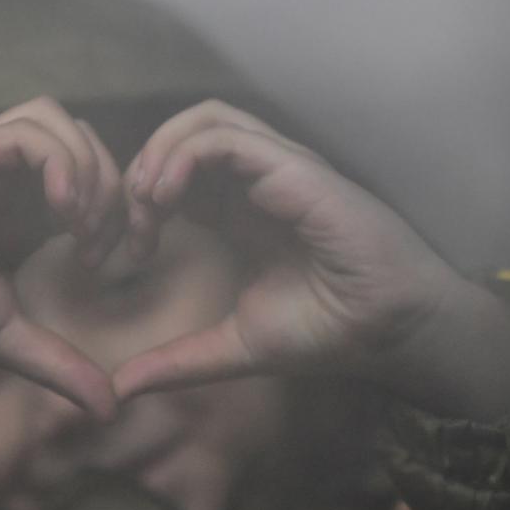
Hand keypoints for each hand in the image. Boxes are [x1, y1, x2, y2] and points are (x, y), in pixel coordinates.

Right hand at [0, 97, 121, 415]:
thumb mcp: (6, 339)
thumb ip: (60, 364)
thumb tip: (112, 410)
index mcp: (19, 208)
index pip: (89, 169)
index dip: (114, 207)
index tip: (103, 261)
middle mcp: (1, 178)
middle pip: (79, 133)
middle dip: (109, 181)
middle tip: (97, 242)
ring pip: (50, 116)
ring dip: (84, 164)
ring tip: (78, 224)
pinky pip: (19, 134)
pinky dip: (58, 162)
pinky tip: (61, 214)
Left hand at [112, 100, 464, 397]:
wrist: (390, 332)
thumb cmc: (327, 331)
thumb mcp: (233, 347)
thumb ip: (177, 361)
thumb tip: (119, 389)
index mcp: (242, 210)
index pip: (178, 172)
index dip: (143, 198)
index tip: (134, 251)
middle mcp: (258, 181)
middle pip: (185, 133)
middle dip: (144, 166)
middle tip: (132, 218)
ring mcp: (278, 168)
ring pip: (204, 119)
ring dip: (160, 151)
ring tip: (148, 200)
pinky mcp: (293, 168)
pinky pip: (226, 137)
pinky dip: (184, 155)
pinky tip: (167, 197)